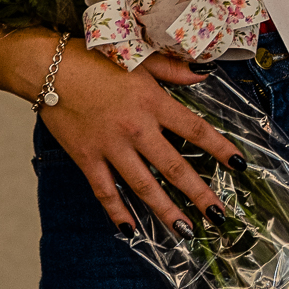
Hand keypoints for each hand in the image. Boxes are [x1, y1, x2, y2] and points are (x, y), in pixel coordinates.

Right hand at [33, 35, 242, 233]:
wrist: (48, 67)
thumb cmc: (94, 59)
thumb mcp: (139, 57)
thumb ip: (173, 69)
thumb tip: (204, 74)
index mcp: (153, 102)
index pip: (195, 130)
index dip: (220, 149)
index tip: (240, 166)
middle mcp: (136, 129)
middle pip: (174, 166)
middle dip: (199, 193)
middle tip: (219, 215)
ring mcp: (110, 147)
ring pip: (143, 185)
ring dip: (165, 210)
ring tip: (185, 230)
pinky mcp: (86, 158)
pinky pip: (104, 190)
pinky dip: (116, 211)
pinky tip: (129, 229)